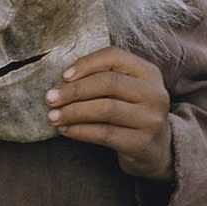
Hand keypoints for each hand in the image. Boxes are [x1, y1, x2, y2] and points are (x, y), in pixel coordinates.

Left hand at [45, 46, 172, 181]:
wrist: (156, 149)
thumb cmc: (131, 111)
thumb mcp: (127, 88)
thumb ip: (103, 77)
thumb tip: (62, 79)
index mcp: (149, 72)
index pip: (115, 56)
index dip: (86, 63)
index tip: (63, 75)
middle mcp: (154, 93)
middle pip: (109, 82)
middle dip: (75, 90)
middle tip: (50, 97)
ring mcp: (150, 119)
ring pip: (105, 109)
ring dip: (73, 111)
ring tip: (53, 115)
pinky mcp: (141, 143)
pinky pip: (104, 134)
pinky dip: (80, 131)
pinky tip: (65, 129)